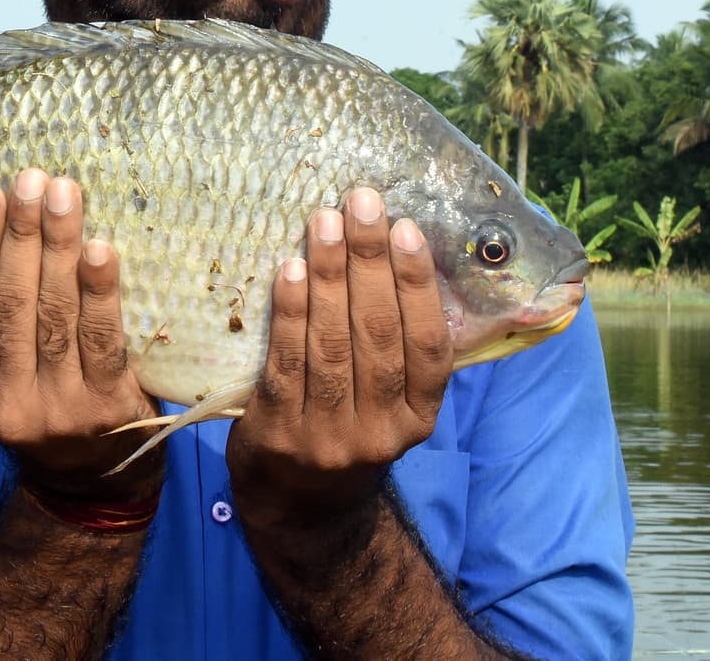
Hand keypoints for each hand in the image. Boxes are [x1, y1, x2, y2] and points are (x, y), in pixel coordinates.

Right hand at [0, 167, 162, 499]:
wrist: (96, 484)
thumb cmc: (50, 407)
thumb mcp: (6, 380)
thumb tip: (3, 231)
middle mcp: (7, 404)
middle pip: (11, 304)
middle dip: (21, 235)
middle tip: (31, 180)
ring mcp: (57, 408)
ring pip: (53, 315)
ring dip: (57, 247)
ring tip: (63, 196)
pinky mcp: (107, 409)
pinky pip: (102, 339)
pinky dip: (100, 291)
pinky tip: (98, 250)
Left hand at [226, 186, 453, 516]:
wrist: (299, 505)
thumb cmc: (349, 426)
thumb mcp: (391, 403)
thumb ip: (400, 345)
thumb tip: (400, 250)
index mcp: (420, 416)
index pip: (428, 343)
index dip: (418, 283)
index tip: (406, 228)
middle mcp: (382, 430)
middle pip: (378, 334)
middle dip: (370, 260)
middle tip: (361, 202)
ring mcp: (331, 436)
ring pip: (333, 344)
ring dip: (329, 276)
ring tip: (323, 222)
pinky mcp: (281, 434)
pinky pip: (287, 363)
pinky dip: (290, 313)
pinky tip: (289, 271)